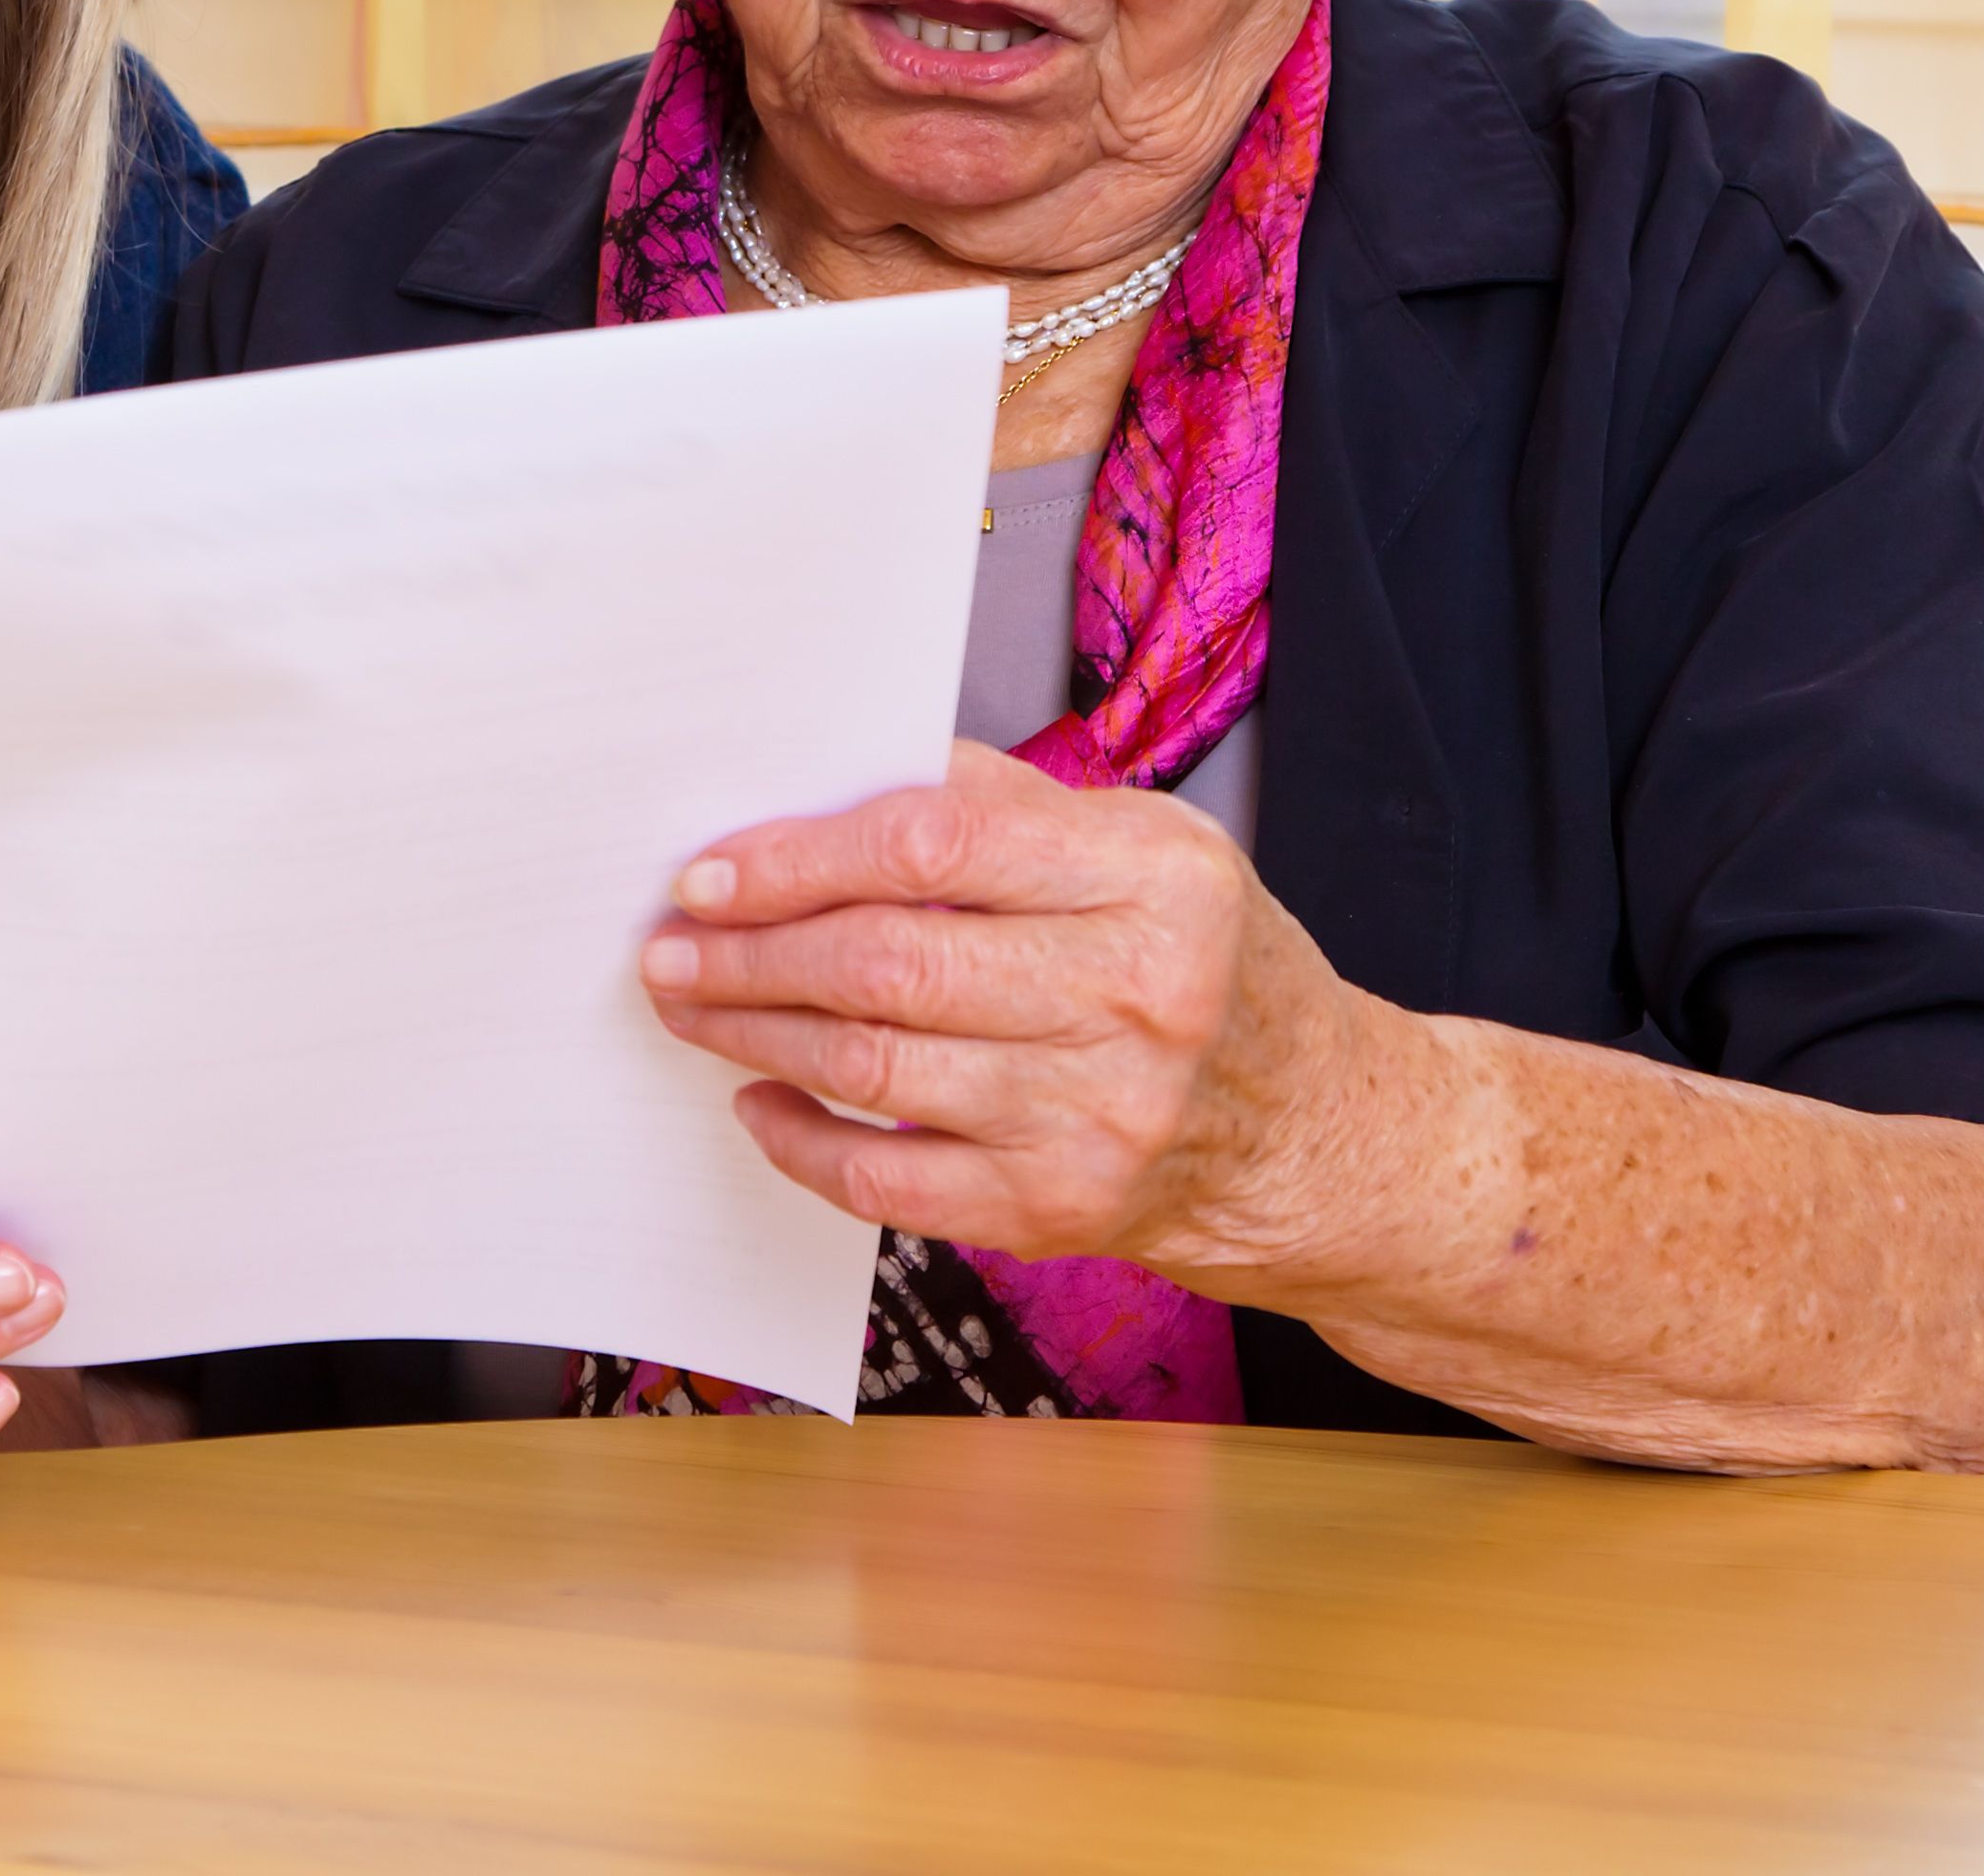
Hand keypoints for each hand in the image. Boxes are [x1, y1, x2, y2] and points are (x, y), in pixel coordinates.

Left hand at [636, 739, 1364, 1275]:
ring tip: (689, 1001)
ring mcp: (1096, 1115)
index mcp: (1153, 879)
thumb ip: (1008, 805)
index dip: (801, 853)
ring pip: (870, 1064)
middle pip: (887, 959)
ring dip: (752, 1028)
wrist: (1314, 1132)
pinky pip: (886, 1178)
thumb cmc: (1212, 968)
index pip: (932, 843)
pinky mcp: (1058, 1208)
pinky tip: (760, 1099)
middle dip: (749, 947)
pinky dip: (800, 1139)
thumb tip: (833, 774)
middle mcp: (1134, 997)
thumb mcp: (1154, 849)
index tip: (714, 866)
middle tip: (670, 938)